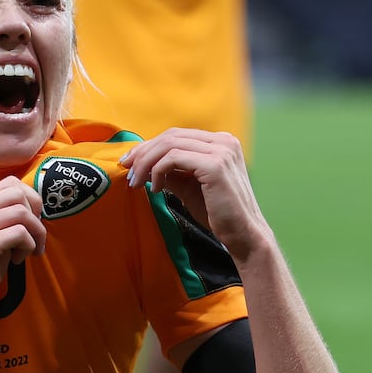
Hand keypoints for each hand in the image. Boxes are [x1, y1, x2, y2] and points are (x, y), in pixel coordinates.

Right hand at [0, 176, 44, 332]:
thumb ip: (6, 218)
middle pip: (17, 192)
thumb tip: (36, 206)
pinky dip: (28, 246)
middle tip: (35, 236)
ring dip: (36, 232)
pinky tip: (19, 260)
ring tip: (29, 251)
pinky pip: (19, 233)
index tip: (32, 222)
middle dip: (36, 213)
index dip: (31, 199)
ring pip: (21, 212)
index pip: (10, 182)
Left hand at [120, 128, 268, 261]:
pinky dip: (157, 171)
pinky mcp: (215, 164)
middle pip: (171, 136)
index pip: (176, 136)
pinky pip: (173, 158)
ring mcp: (221, 150)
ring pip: (169, 144)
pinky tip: (156, 188)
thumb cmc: (218, 214)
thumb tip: (145, 164)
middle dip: (143, 152)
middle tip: (127, 172)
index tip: (130, 164)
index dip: (149, 147)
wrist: (244, 236)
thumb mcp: (189, 187)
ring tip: (136, 183)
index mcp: (220, 142)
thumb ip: (172, 172)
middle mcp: (224, 141)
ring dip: (146, 163)